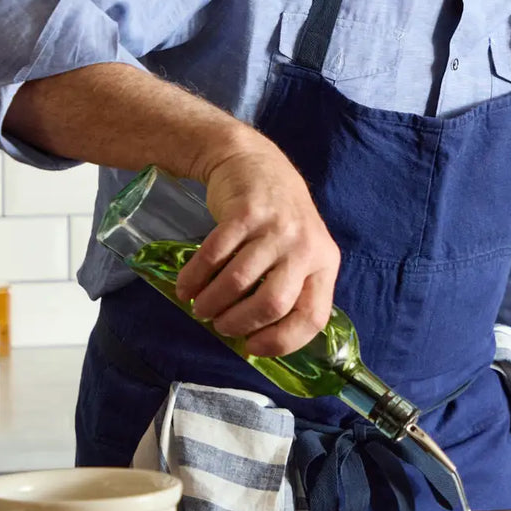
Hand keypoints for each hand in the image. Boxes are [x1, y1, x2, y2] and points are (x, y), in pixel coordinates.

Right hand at [175, 138, 339, 357]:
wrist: (253, 162)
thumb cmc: (276, 219)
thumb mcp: (299, 250)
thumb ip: (291, 287)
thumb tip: (258, 339)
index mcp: (324, 262)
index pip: (312, 316)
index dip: (281, 340)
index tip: (253, 348)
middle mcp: (304, 246)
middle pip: (273, 304)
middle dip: (239, 323)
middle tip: (220, 326)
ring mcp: (275, 227)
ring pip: (239, 282)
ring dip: (212, 303)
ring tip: (200, 308)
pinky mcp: (245, 212)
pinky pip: (215, 255)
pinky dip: (195, 277)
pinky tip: (186, 287)